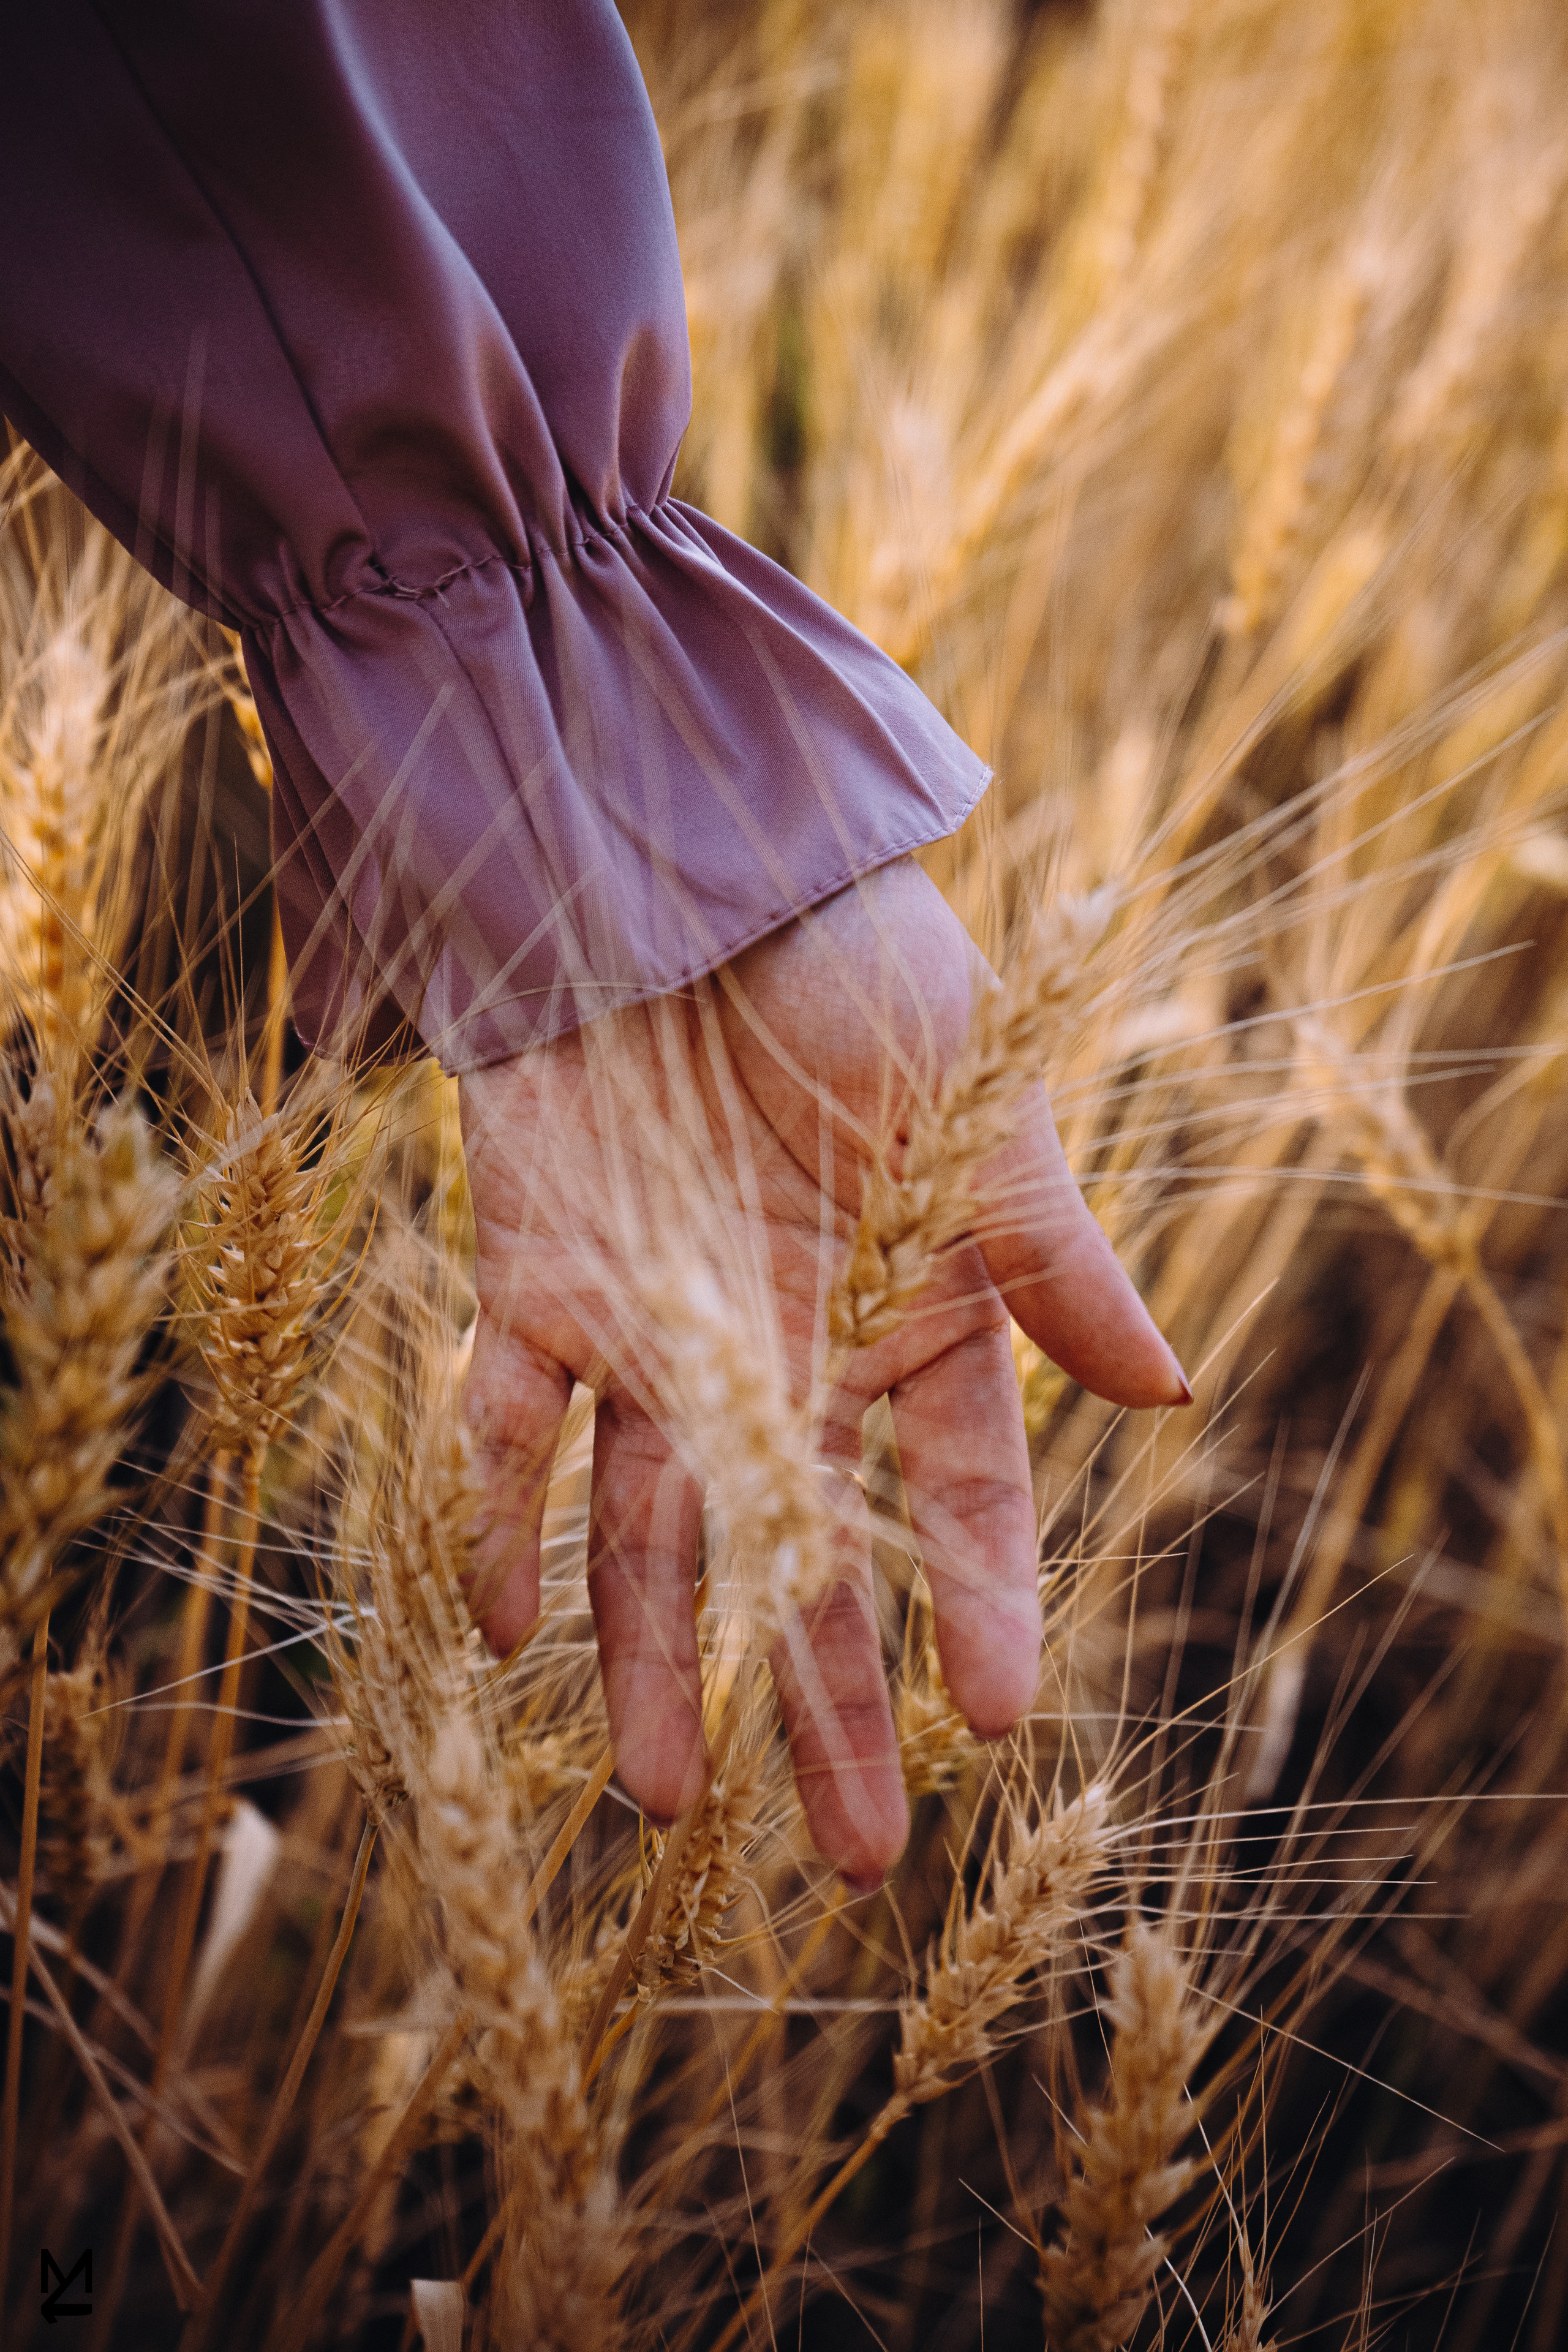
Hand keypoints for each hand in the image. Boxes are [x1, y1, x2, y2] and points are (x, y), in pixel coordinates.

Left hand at [458, 858, 1185, 1883]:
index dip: (977, 1605)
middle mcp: (782, 1349)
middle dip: (828, 1703)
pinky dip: (497, 1521)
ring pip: (653, 1532)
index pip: (958, 1494)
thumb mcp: (979, 1104)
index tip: (992, 1722)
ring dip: (656, 1661)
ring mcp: (655, 1330)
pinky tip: (497, 1627)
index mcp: (907, 1311)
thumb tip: (1170, 1394)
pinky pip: (507, 1430)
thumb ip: (1052, 1255)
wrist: (685, 855)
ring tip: (666, 1804)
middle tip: (855, 1860)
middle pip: (809, 1556)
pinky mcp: (537, 1284)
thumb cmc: (858, 964)